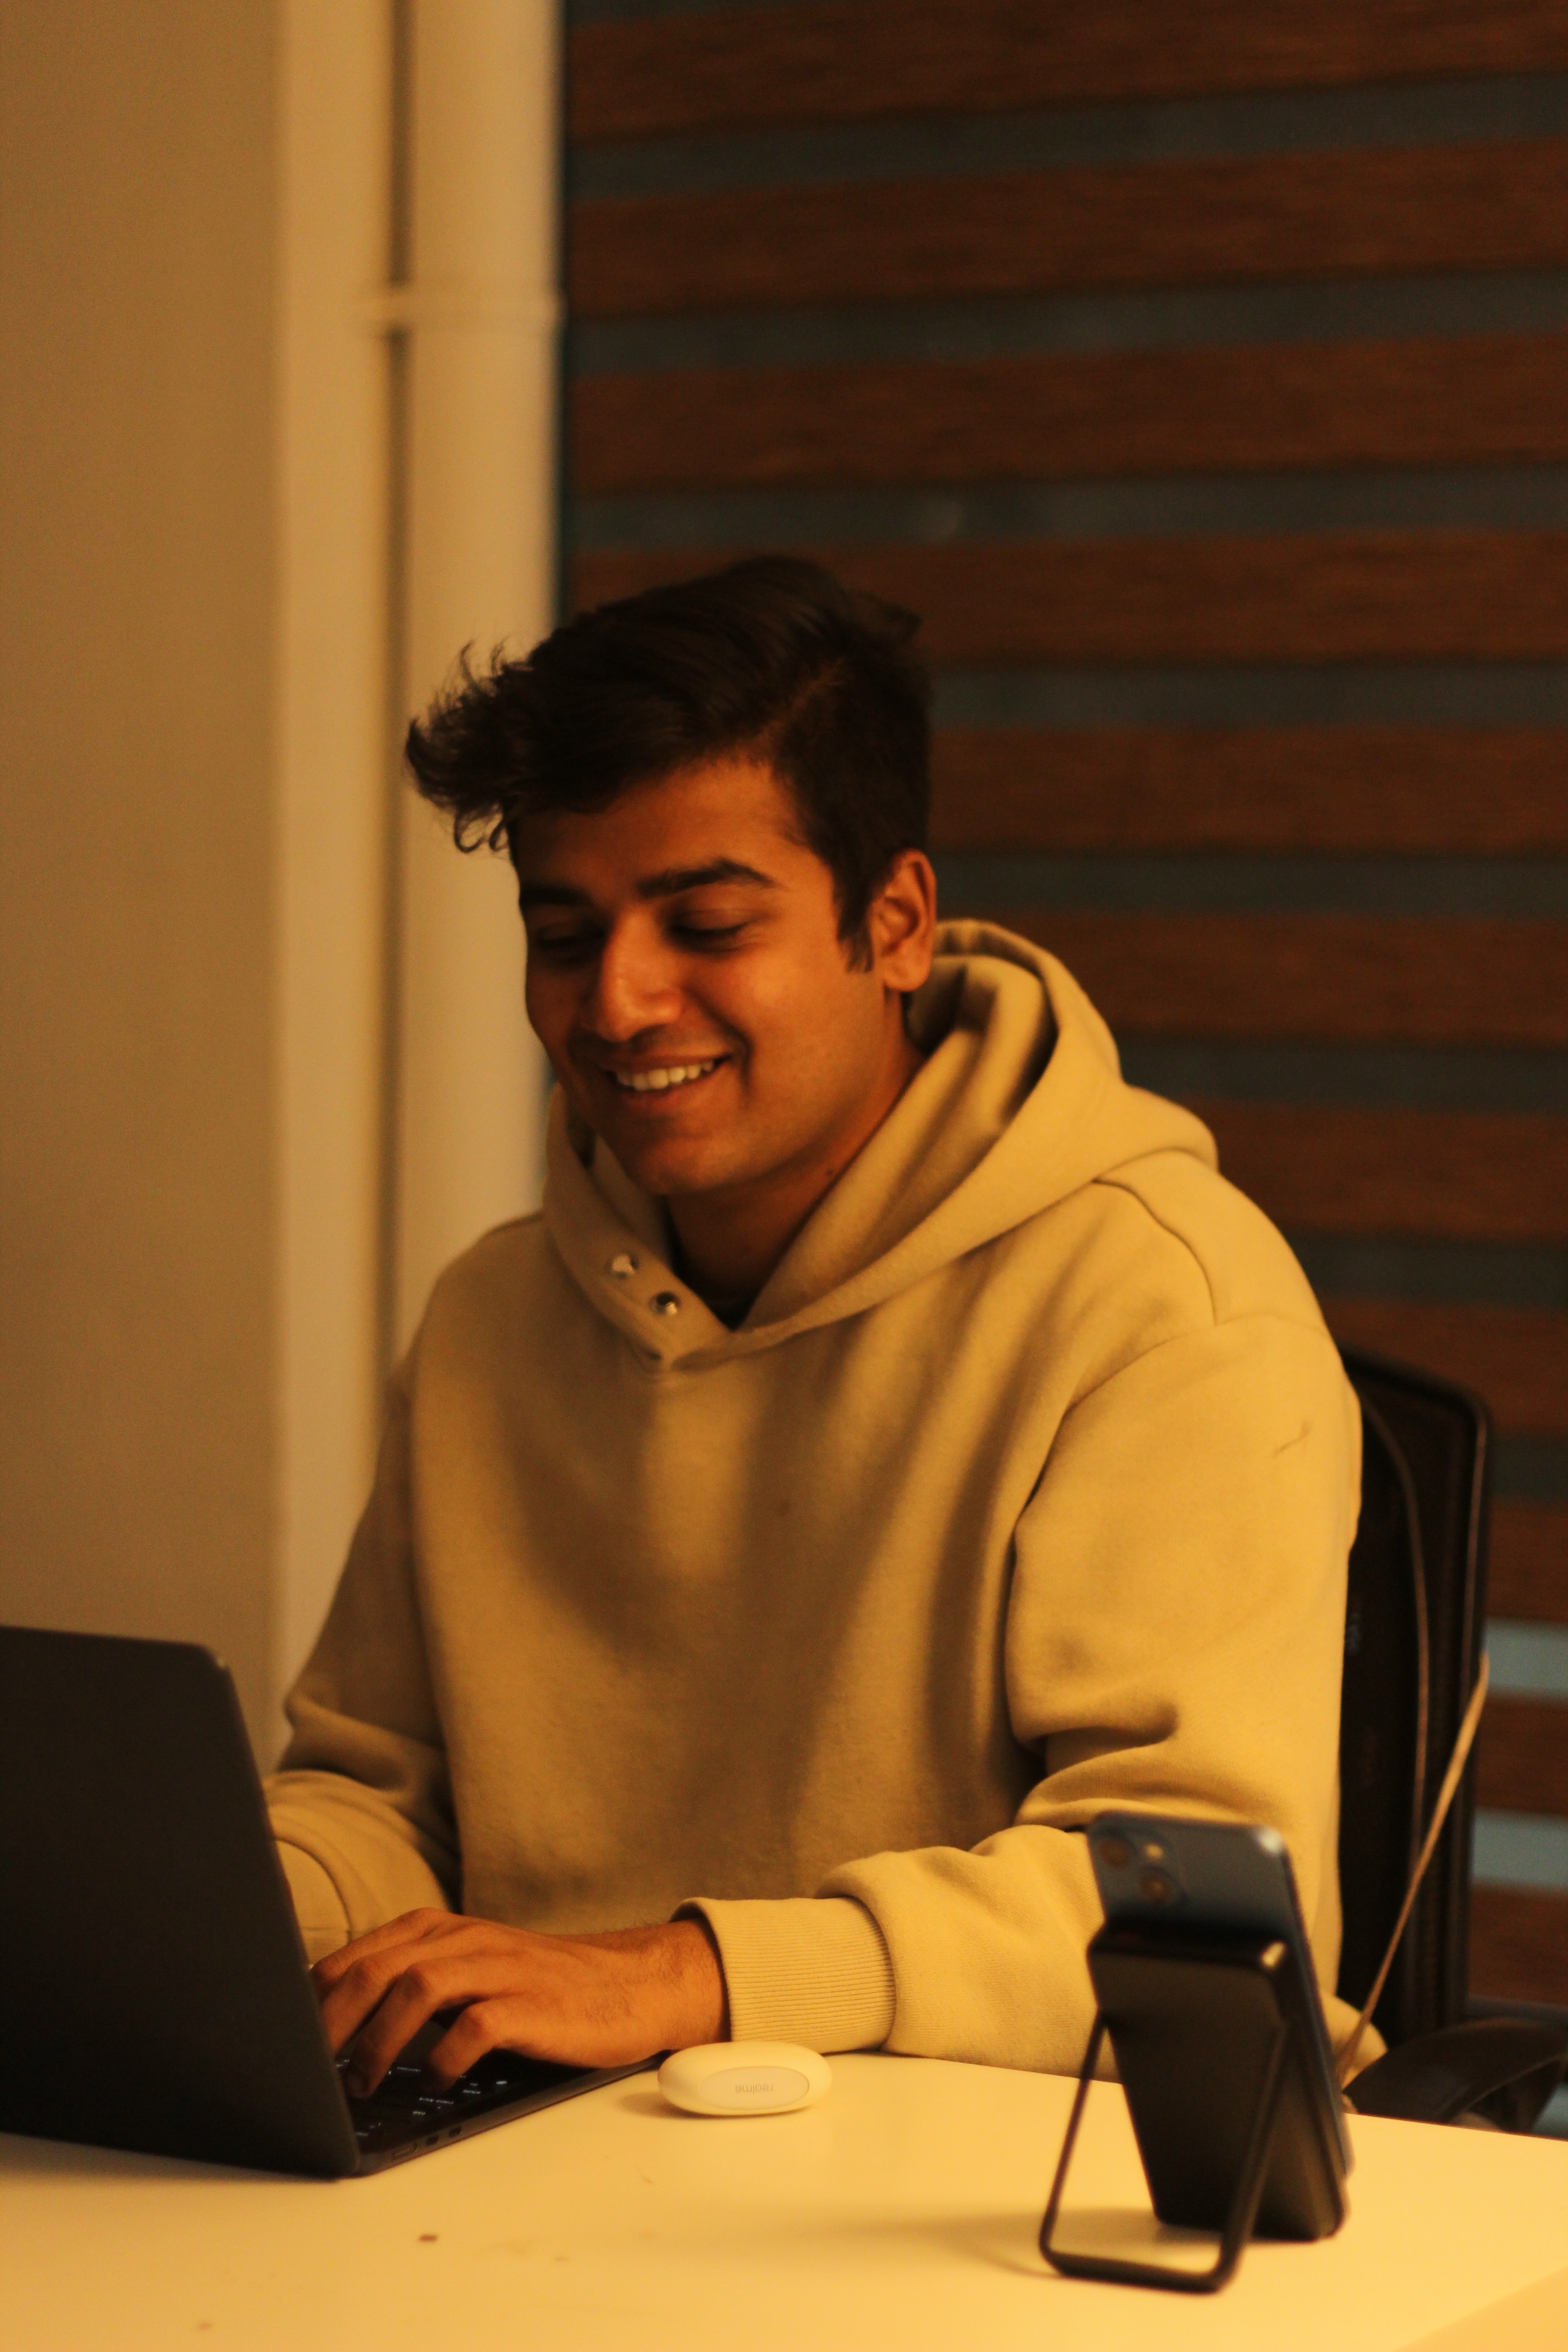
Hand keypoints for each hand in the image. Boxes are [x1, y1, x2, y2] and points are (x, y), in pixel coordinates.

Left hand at [311, 1909, 727, 2094]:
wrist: (629, 1984)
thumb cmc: (538, 1988)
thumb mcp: (468, 1971)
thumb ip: (410, 1983)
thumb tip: (334, 2028)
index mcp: (440, 1930)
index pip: (357, 1956)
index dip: (314, 2000)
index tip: (286, 2043)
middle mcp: (464, 1940)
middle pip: (376, 1969)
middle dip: (331, 2024)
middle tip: (308, 2071)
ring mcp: (500, 1968)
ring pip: (417, 1988)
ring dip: (378, 2041)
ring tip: (362, 2084)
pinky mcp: (531, 2004)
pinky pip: (476, 2025)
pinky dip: (444, 2056)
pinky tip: (434, 2080)